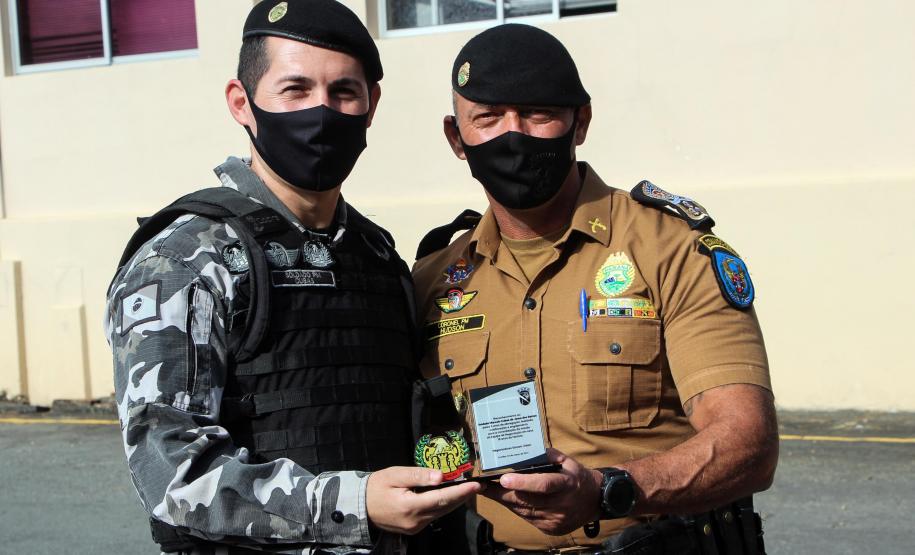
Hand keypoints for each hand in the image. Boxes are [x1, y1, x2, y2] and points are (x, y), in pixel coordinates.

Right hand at [366, 467, 482, 534]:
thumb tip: (441, 476)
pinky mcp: (414, 528)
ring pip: (441, 513)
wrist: (360, 506)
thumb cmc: (376, 486)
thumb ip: (418, 475)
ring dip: (455, 501)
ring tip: (470, 489)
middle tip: (480, 485)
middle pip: (445, 508)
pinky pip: (434, 516)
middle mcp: (415, 521)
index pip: (441, 498)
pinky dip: (444, 506)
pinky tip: (452, 496)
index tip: (476, 484)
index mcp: (410, 507)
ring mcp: (415, 527)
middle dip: (463, 496)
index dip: (460, 492)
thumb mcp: (395, 474)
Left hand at [482, 449, 601, 535]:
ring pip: (523, 511)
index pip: (543, 484)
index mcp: (567, 484)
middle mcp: (561, 505)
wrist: (594, 501)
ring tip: (488, 490)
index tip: (503, 479)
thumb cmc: (576, 477)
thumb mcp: (567, 461)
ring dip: (505, 500)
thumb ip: (547, 455)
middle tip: (482, 485)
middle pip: (527, 500)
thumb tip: (524, 451)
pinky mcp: (551, 529)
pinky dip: (515, 508)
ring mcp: (555, 520)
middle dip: (502, 493)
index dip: (522, 483)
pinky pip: (527, 518)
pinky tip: (506, 499)